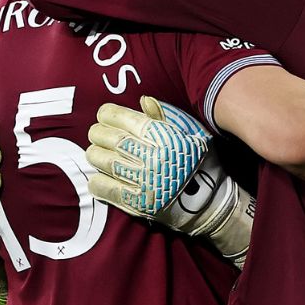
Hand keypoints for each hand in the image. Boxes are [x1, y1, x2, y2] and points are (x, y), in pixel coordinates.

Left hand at [87, 97, 255, 267]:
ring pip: (104, 162)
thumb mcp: (190, 135)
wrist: (209, 204)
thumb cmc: (199, 163)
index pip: (125, 119)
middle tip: (96, 134)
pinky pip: (107, 188)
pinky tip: (98, 177)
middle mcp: (153, 157)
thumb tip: (143, 100)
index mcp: (164, 137)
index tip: (103, 115)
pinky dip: (97, 181)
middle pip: (110, 139)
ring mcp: (144, 181)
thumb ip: (165, 117)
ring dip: (95, 155)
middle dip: (98, 133)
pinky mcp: (138, 203)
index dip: (108, 114)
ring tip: (96, 153)